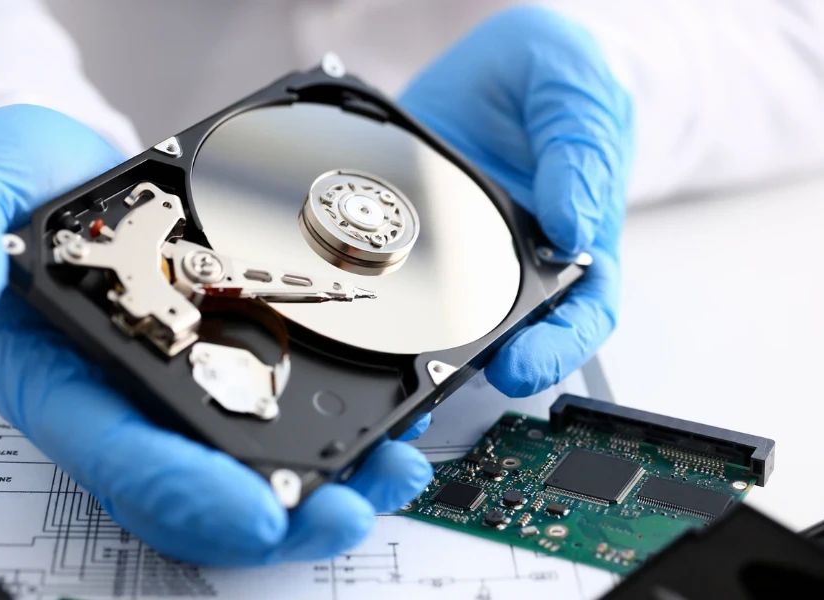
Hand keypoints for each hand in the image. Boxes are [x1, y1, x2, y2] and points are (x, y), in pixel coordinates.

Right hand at [0, 105, 432, 565]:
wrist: (64, 169)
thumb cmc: (15, 191)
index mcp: (68, 385)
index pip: (128, 461)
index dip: (192, 495)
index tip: (261, 509)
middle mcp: (130, 402)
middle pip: (203, 492)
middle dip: (277, 515)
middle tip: (346, 510)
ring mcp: (182, 389)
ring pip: (251, 469)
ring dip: (324, 484)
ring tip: (386, 475)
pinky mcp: (224, 363)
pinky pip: (278, 419)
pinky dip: (333, 432)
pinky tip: (382, 424)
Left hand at [400, 5, 633, 396]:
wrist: (499, 63)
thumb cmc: (555, 77)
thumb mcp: (576, 92)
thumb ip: (579, 151)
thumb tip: (572, 225)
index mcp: (575, 238)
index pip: (580, 313)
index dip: (553, 349)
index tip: (517, 365)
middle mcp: (519, 260)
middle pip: (508, 336)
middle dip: (469, 374)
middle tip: (430, 390)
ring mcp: (462, 255)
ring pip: (443, 323)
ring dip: (413, 357)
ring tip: (379, 377)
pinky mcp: (412, 238)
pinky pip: (391, 276)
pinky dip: (371, 299)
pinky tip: (347, 305)